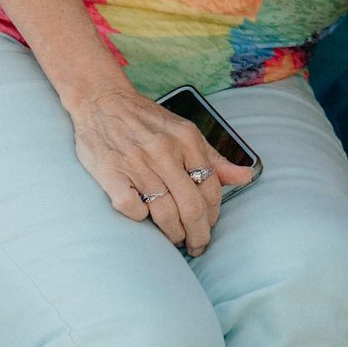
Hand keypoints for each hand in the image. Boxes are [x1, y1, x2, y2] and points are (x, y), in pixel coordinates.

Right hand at [68, 82, 255, 254]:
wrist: (102, 100)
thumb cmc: (147, 120)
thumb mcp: (185, 131)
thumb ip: (214, 157)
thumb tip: (245, 177)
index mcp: (187, 138)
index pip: (211, 188)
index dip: (213, 215)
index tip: (209, 227)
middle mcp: (164, 150)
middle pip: (192, 206)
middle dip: (198, 234)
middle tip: (197, 246)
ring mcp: (137, 162)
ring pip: (165, 213)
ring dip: (174, 233)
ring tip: (175, 238)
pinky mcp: (111, 173)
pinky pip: (132, 209)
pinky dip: (141, 219)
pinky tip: (144, 218)